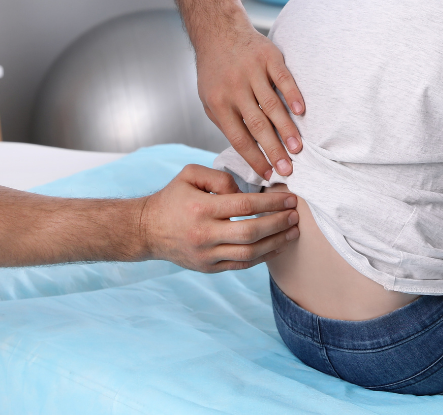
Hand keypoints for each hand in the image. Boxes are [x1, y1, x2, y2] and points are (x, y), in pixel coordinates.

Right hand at [138, 164, 299, 271]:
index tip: (290, 198)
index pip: (245, 205)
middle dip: (278, 223)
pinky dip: (263, 257)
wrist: (147, 230)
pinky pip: (242, 265)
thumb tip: (245, 192)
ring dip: (276, 242)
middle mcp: (204, 234)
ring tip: (293, 231)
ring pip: (250, 254)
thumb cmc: (173, 198)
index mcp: (201, 208)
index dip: (272, 202)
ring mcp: (207, 255)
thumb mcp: (190, 174)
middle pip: (251, 232)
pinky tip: (277, 246)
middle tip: (296, 214)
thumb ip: (220, 177)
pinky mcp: (209, 268)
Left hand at [195, 21, 304, 179]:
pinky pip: (283, 79)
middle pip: (257, 126)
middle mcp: (234, 88)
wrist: (218, 32)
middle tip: (288, 169)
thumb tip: (248, 151)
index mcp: (218, 103)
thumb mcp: (209, 100)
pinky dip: (293, 95)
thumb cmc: (215, 72)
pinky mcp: (268, 57)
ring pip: (272, 105)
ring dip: (286, 128)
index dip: (254, 158)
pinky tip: (301, 111)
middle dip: (274, 150)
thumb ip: (225, 122)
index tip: (268, 175)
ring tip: (298, 148)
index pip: (238, 138)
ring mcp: (251, 71)